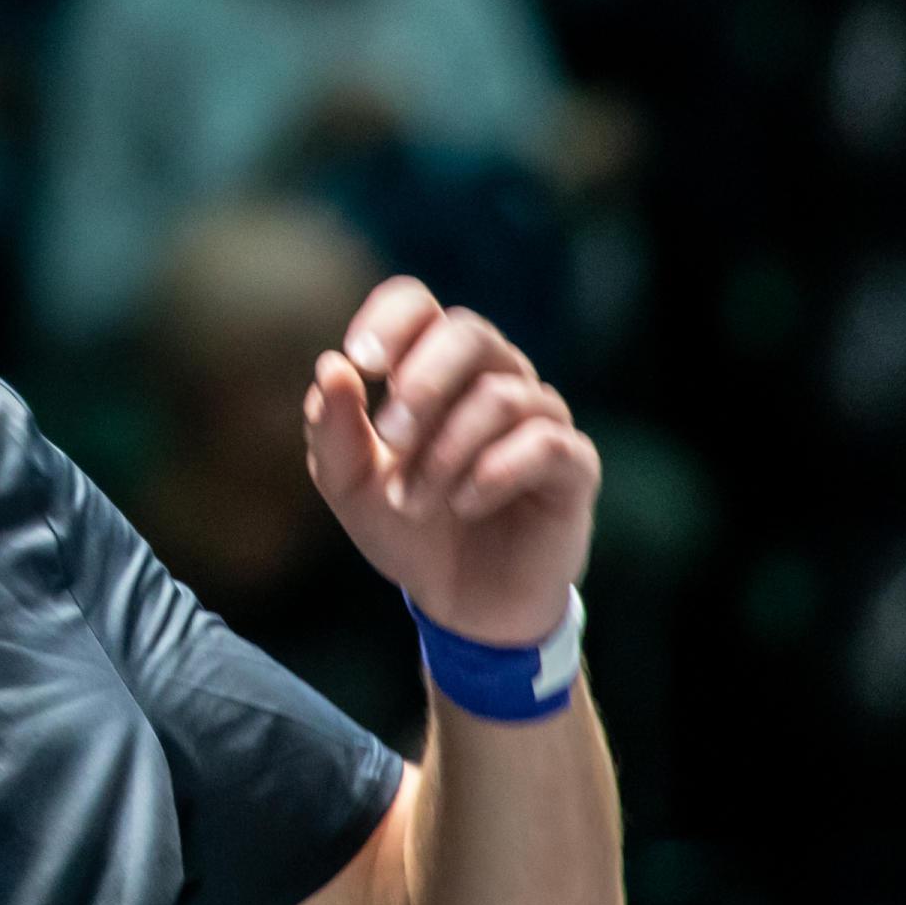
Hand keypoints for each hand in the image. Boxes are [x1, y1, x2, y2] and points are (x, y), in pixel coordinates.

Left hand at [301, 276, 597, 645]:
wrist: (460, 599)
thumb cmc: (406, 525)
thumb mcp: (348, 484)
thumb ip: (332, 429)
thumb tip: (331, 367)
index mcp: (434, 368)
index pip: (419, 304)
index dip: (390, 319)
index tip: (362, 361)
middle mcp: (494, 377)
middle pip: (470, 333)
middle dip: (423, 382)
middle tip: (390, 437)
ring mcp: (540, 417)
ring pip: (500, 395)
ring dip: (445, 450)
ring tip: (413, 501)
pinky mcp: (574, 464)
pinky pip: (545, 443)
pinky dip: (493, 472)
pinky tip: (464, 504)